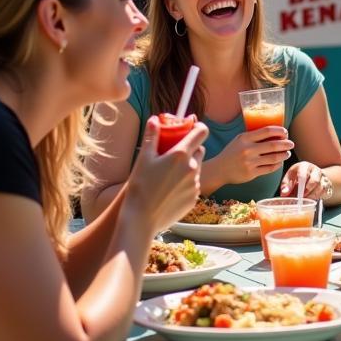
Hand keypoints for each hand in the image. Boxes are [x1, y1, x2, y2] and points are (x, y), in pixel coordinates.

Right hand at [127, 116, 206, 231]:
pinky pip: (194, 185)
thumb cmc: (140, 187)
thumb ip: (151, 136)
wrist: (141, 220)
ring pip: (197, 168)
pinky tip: (170, 189)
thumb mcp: (143, 159)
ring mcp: (196, 184)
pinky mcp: (195, 199)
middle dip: (191, 148)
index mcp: (181, 155)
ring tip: (168, 175)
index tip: (191, 128)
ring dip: (188, 167)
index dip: (198, 127)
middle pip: (200, 150)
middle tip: (175, 153)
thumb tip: (154, 120)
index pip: (201, 132)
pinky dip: (186, 183)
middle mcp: (193, 168)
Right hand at [211, 125, 292, 185]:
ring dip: (283, 155)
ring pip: (274, 158)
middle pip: (273, 145)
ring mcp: (250, 162)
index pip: (267, 131)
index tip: (286, 132)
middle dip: (286, 144)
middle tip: (291, 143)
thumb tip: (276, 132)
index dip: (279, 131)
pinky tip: (280, 162)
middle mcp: (247, 150)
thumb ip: (254, 135)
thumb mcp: (240, 139)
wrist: (219, 169)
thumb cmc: (232, 152)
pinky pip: (269, 168)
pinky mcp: (251, 173)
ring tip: (287, 153)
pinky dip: (277, 165)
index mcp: (245, 138)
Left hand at [280, 161, 327, 199]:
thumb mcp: (289, 177)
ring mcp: (323, 177)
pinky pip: (325, 192)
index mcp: (304, 166)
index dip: (300, 186)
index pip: (303, 175)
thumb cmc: (297, 177)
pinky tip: (312, 198)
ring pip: (321, 188)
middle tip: (301, 199)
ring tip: (305, 200)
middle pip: (315, 181)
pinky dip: (318, 197)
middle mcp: (315, 170)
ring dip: (312, 196)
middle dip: (307, 192)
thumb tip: (284, 193)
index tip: (297, 195)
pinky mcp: (328, 184)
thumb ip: (286, 185)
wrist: (310, 175)